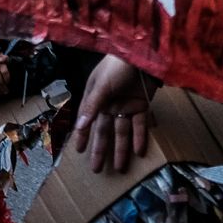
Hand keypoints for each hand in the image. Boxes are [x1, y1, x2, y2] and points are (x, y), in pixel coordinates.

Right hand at [72, 54, 152, 172]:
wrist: (144, 52)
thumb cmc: (117, 65)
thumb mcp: (101, 85)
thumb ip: (92, 106)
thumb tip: (80, 126)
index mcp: (96, 98)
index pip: (87, 122)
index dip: (83, 136)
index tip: (78, 152)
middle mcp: (109, 104)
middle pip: (104, 131)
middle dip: (101, 150)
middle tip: (97, 169)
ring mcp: (126, 105)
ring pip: (123, 131)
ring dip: (122, 149)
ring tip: (120, 168)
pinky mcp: (142, 104)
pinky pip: (140, 124)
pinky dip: (140, 137)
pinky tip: (140, 151)